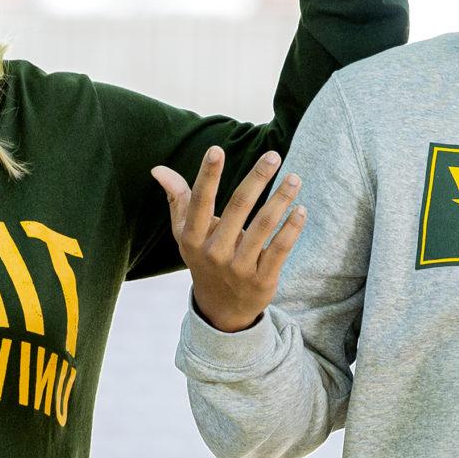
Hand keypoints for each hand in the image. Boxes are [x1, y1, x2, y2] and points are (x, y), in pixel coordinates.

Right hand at [153, 145, 306, 332]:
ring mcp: (239, 268)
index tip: (217, 149)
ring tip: (295, 178)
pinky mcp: (262, 280)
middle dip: (257, 178)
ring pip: (263, 226)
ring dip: (281, 199)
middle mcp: (214, 253)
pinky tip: (301, 209)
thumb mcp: (186, 233)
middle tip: (274, 155)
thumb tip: (158, 168)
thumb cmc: (204, 257)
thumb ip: (178, 199)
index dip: (207, 176)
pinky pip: (279, 250)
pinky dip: (291, 228)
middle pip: (238, 208)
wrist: (222, 308)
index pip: (200, 202)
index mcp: (193, 238)